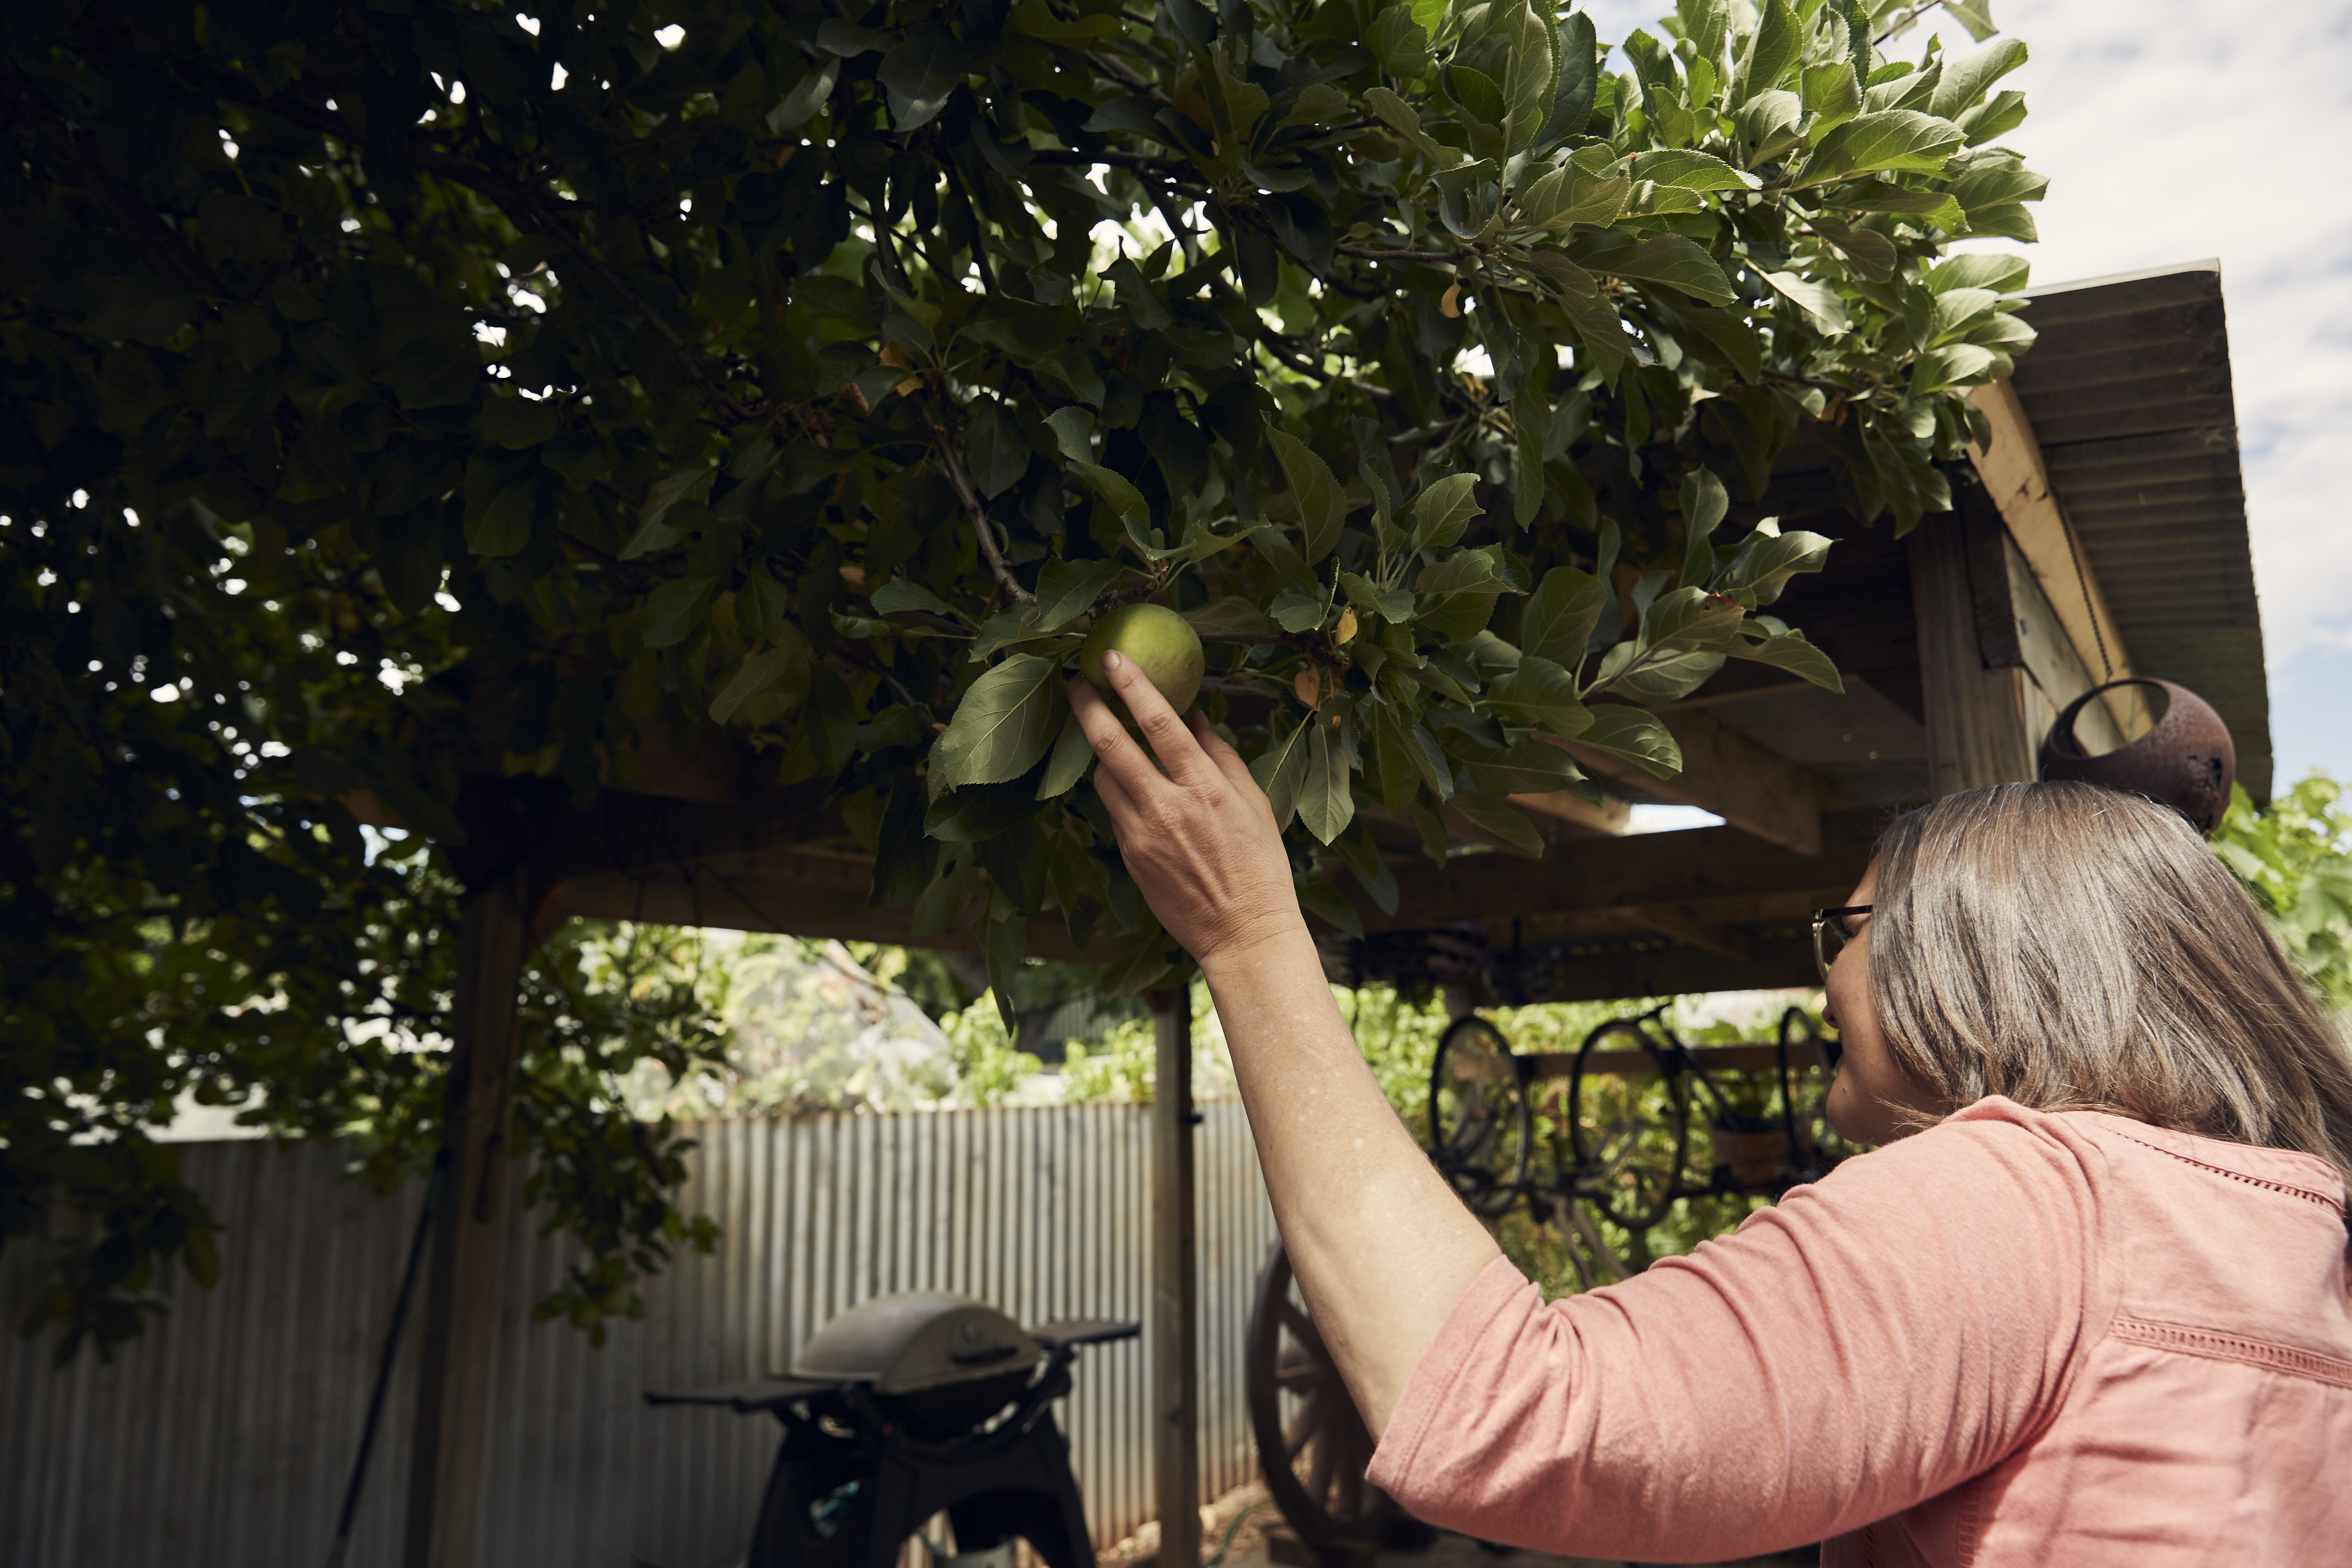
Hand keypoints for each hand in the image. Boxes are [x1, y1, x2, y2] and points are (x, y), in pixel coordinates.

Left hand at [1068, 651, 1303, 966]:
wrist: (1242, 931)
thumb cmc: (1258, 865)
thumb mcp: (1253, 802)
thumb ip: (1221, 755)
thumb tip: (1196, 716)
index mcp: (1205, 788)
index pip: (1158, 724)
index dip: (1132, 686)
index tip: (1112, 658)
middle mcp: (1167, 807)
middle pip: (1111, 745)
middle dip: (1088, 707)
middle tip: (1075, 683)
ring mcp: (1142, 835)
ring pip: (1103, 779)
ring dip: (1101, 753)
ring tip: (1107, 736)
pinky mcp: (1130, 858)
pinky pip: (1113, 811)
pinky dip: (1115, 790)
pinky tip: (1126, 783)